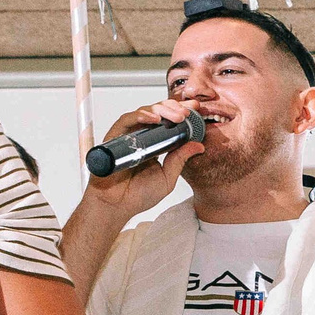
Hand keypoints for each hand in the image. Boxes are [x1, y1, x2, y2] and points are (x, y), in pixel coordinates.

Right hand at [80, 99, 202, 218]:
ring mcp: (128, 136)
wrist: (116, 206)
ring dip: (162, 110)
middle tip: (188, 111)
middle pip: (158, 113)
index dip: (182, 113)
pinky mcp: (115, 137)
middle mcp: (142, 137)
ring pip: (144, 112)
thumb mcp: (168, 177)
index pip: (170, 123)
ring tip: (176, 116)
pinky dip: (140, 116)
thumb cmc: (137, 195)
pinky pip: (127, 120)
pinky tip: (154, 118)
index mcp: (156, 144)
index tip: (196, 109)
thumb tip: (199, 145)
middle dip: (175, 108)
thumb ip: (180, 160)